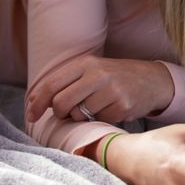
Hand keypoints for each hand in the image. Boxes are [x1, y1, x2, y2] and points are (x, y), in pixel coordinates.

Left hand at [25, 55, 174, 123]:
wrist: (153, 80)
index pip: (52, 85)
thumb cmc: (116, 77)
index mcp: (86, 64)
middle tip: (67, 114)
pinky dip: (100, 119)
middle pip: (61, 103)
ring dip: (81, 117)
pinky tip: (111, 108)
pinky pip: (98, 121)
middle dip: (60, 113)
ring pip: (78, 115)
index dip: (37, 102)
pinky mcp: (122, 106)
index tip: (31, 115)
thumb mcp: (92, 70)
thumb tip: (32, 101)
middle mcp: (98, 75)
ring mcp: (111, 91)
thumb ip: (66, 82)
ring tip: (96, 107)